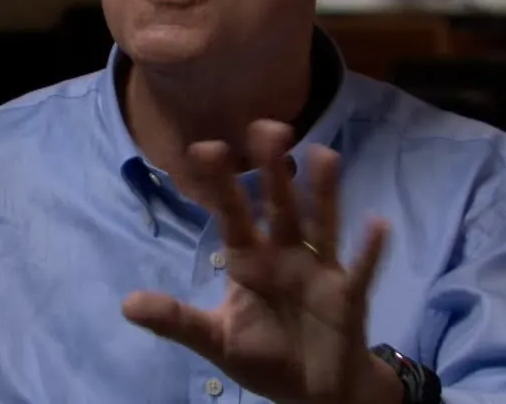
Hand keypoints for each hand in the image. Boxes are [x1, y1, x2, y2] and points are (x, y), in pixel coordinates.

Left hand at [121, 120, 394, 403]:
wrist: (314, 391)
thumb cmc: (266, 355)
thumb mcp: (217, 341)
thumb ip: (177, 321)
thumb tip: (127, 305)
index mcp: (248, 258)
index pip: (231, 213)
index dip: (219, 184)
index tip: (203, 149)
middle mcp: (283, 253)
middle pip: (278, 204)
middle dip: (272, 170)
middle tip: (267, 128)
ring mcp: (318, 269)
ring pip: (321, 223)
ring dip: (324, 192)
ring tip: (325, 155)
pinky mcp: (348, 294)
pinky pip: (360, 269)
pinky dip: (369, 249)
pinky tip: (378, 223)